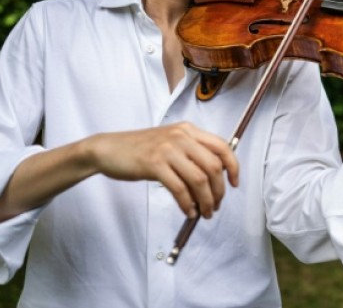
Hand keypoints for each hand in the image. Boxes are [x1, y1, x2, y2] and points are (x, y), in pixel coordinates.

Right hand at [86, 122, 239, 219]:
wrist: (109, 149)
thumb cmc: (140, 149)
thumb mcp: (169, 142)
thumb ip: (191, 152)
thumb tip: (214, 177)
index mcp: (188, 130)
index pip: (222, 146)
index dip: (234, 167)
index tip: (234, 184)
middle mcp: (181, 136)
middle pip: (214, 166)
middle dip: (219, 191)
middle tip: (215, 206)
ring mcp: (167, 149)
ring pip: (199, 179)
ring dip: (206, 201)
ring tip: (204, 213)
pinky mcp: (154, 164)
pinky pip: (179, 189)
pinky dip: (187, 204)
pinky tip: (188, 212)